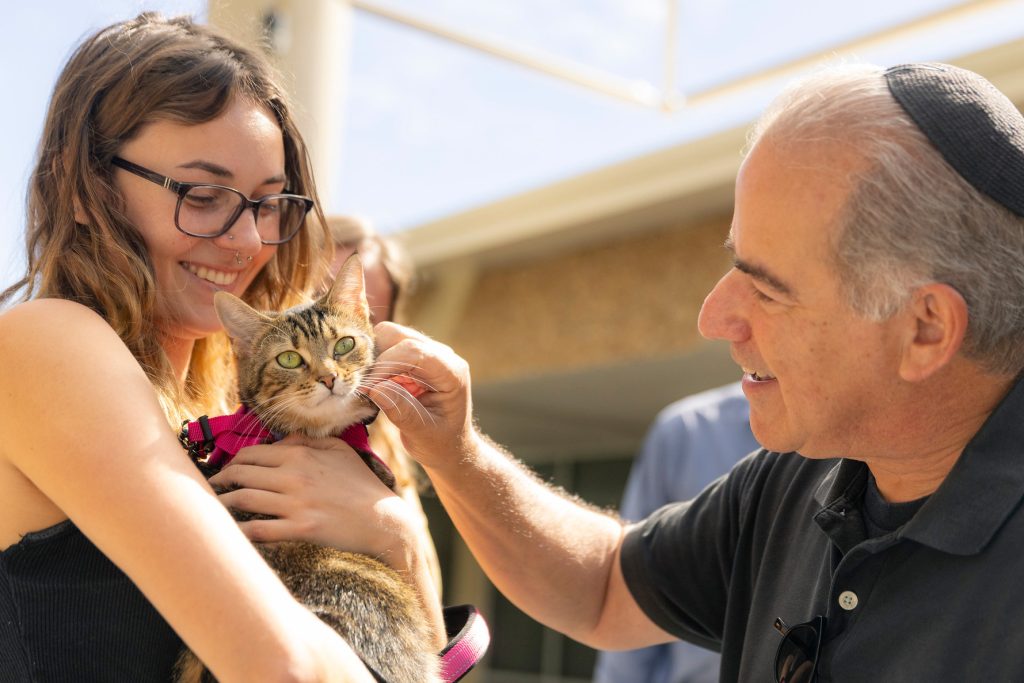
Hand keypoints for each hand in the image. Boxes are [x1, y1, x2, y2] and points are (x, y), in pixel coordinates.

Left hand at [208, 433, 418, 565]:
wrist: (383, 519)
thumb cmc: (361, 484)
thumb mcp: (339, 450)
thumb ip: (307, 441)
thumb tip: (280, 441)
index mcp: (300, 455)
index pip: (251, 453)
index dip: (231, 461)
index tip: (224, 470)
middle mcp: (294, 476)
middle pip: (241, 474)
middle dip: (219, 480)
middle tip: (210, 488)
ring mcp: (296, 503)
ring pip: (244, 499)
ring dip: (222, 503)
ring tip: (211, 509)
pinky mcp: (301, 529)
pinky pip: (259, 529)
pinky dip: (239, 531)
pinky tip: (229, 533)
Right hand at [366, 322, 476, 470]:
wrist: (448, 445)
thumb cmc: (440, 442)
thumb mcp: (423, 434)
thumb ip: (403, 412)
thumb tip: (376, 388)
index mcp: (452, 372)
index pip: (414, 352)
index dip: (386, 365)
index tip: (367, 388)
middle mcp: (441, 355)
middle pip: (398, 336)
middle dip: (375, 357)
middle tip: (363, 385)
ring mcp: (426, 352)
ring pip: (388, 336)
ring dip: (372, 358)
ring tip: (368, 386)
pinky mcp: (412, 356)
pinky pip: (385, 347)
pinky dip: (373, 361)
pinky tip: (372, 385)